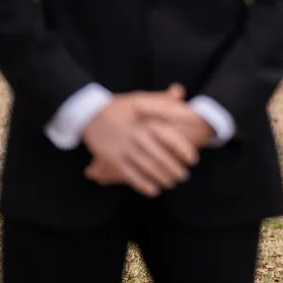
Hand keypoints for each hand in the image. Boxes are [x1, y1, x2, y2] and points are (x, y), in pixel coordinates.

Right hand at [83, 85, 201, 196]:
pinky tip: (154, 190)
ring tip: (171, 183)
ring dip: (162, 178)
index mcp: (146, 120)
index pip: (171, 138)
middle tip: (183, 176)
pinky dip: (144, 185)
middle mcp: (137, 135)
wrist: (89, 114)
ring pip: (148, 168)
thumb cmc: (119, 106)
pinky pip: (131, 175)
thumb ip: (162, 99)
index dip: (185, 151)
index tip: (193, 159)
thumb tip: (181, 92)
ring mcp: (125, 148)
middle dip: (175, 170)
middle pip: (161, 157)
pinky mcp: (113, 159)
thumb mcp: (140, 98)